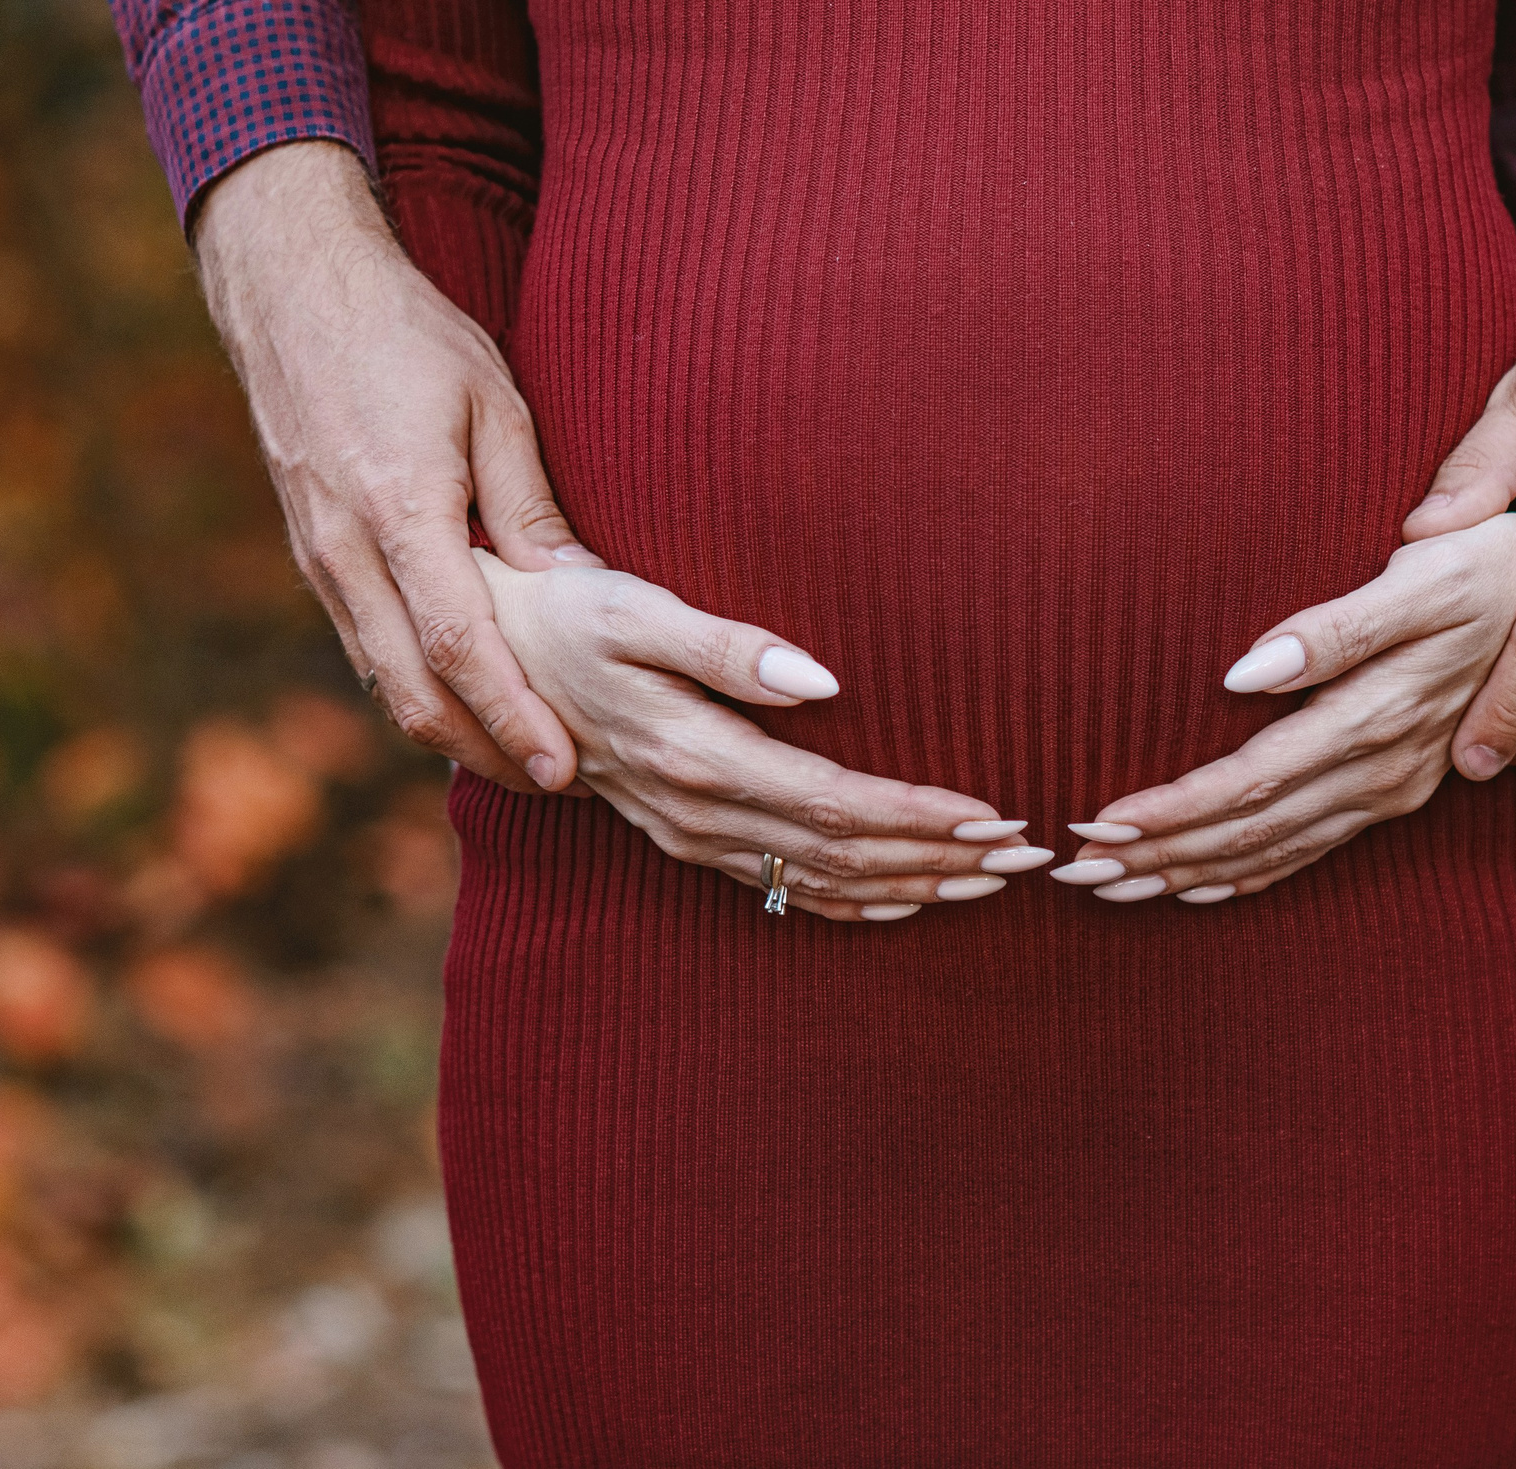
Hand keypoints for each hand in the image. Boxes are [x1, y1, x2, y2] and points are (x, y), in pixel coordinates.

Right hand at [195, 141, 577, 794]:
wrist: (292, 290)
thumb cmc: (407, 334)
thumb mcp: (494, 404)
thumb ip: (532, 507)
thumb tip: (584, 595)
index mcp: (398, 511)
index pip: (461, 646)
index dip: (514, 716)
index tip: (564, 766)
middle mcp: (345, 551)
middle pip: (413, 689)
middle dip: (485, 750)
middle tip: (555, 787)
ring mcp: (319, 559)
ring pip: (382, 679)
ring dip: (450, 731)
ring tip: (521, 764)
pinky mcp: (311, 557)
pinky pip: (364, 647)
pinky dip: (415, 688)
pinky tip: (466, 704)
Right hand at [478, 552, 1051, 921]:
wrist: (487, 659)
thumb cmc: (567, 616)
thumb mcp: (635, 610)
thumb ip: (729, 646)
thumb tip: (823, 679)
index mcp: (695, 755)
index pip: (834, 804)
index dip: (920, 815)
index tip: (996, 813)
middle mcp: (696, 812)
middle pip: (841, 854)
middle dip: (940, 857)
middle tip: (1027, 854)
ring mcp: (689, 835)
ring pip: (819, 880)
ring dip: (911, 884)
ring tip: (994, 881)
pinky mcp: (687, 838)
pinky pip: (782, 889)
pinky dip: (853, 903)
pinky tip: (908, 905)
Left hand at [1046, 514, 1515, 901]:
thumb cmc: (1489, 566)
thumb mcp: (1421, 580)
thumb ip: (1333, 630)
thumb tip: (1242, 672)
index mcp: (1374, 720)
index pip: (1247, 784)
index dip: (1169, 812)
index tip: (1094, 826)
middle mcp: (1381, 771)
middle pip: (1248, 831)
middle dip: (1155, 858)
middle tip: (1070, 876)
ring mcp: (1393, 789)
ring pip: (1272, 849)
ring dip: (1187, 873)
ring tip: (1110, 891)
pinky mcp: (1401, 790)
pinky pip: (1310, 850)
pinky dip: (1247, 875)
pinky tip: (1198, 888)